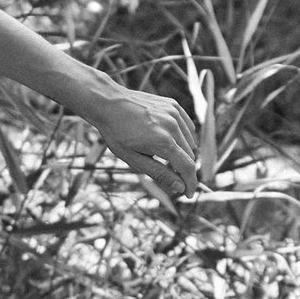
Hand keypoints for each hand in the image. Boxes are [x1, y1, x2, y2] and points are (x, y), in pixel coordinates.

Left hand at [84, 87, 204, 207]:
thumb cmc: (117, 134)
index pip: (187, 167)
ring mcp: (174, 113)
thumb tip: (180, 187)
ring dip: (183, 153)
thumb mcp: (133, 159)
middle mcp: (173, 126)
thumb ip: (159, 174)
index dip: (191, 184)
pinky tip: (170, 140)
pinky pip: (187, 126)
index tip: (188, 194)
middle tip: (169, 174)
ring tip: (163, 155)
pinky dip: (183, 137)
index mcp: (163, 142)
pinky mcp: (173, 105)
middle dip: (183, 169)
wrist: (109, 103)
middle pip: (190, 156)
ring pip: (190, 142)